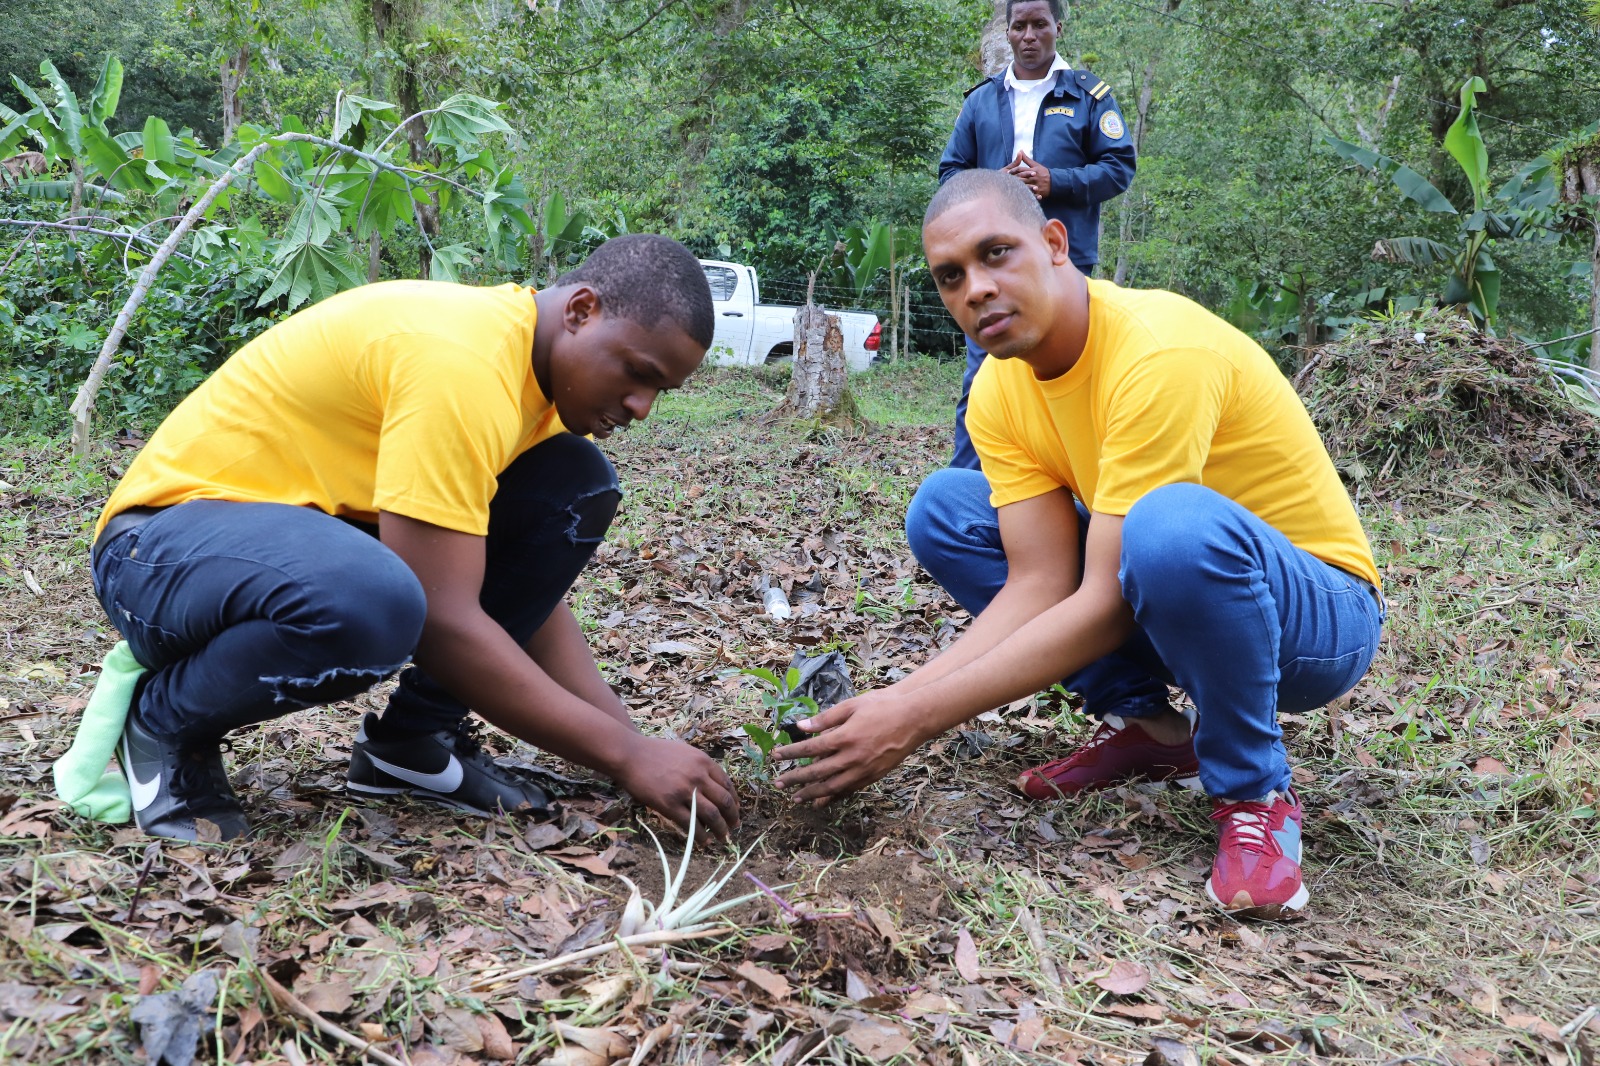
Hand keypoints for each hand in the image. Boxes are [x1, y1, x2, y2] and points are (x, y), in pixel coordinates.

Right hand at [615, 736, 740, 839]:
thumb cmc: (655, 752)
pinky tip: (703, 841)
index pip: (727, 784)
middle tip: (734, 826)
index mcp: (704, 762)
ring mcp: (684, 791)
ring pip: (712, 815)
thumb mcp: (685, 752)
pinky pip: (691, 824)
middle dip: (732, 817)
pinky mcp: (670, 805)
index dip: (735, 800)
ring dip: (720, 829)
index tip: (736, 809)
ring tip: (722, 838)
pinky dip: (701, 835)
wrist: (630, 755)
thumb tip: (713, 785)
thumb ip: (700, 766)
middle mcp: (698, 776)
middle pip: (724, 801)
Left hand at [770, 692, 924, 806]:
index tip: (775, 756)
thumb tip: (801, 726)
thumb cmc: (881, 707)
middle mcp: (853, 757)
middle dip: (795, 779)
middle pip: (817, 772)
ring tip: (796, 798)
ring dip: (812, 794)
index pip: (810, 749)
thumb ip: (825, 719)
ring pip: (832, 787)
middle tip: (778, 784)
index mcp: (845, 737)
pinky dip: (833, 797)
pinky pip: (849, 790)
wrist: (913, 718)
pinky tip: (822, 801)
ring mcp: (864, 770)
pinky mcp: (873, 777)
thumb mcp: (851, 706)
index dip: (791, 753)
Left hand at [1004, 151, 1050, 199]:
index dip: (1014, 170)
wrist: (1054, 181)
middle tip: (1006, 181)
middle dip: (1014, 180)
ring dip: (1019, 188)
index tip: (1008, 173)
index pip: (1021, 169)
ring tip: (1011, 189)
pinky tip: (1020, 197)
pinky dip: (1027, 196)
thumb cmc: (1043, 172)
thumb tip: (1020, 151)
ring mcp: (1037, 185)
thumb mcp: (1035, 165)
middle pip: (1022, 178)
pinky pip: (1032, 195)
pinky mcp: (1039, 192)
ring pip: (1026, 187)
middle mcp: (1034, 177)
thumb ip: (1026, 159)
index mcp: (1033, 170)